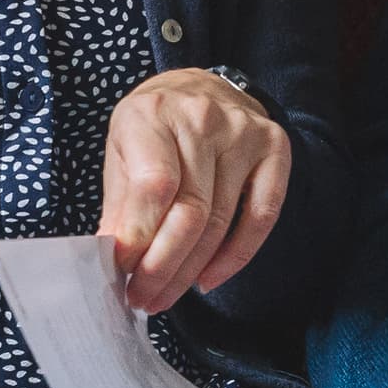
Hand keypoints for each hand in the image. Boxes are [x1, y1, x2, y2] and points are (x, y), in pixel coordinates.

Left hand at [102, 69, 292, 313]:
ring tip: (167, 295)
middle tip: (145, 299)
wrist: (201, 88)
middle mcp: (202, 119)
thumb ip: (120, 205)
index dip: (139, 238)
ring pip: (220, 221)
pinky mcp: (275, 149)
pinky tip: (209, 277)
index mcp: (152, 114)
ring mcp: (244, 133)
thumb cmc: (154, 129)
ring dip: (192, 270)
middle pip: (190, 212)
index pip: (153, 186)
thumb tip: (111, 261)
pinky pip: (261, 217)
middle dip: (163, 267)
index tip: (123, 272)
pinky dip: (235, 257)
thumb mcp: (121, 153)